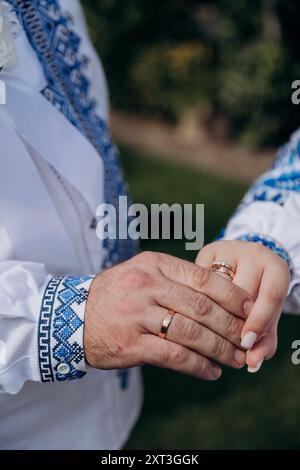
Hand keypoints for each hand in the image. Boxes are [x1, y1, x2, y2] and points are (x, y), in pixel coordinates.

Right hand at [84, 251, 252, 379]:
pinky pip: (173, 356)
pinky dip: (197, 366)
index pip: (203, 278)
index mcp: (154, 264)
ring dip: (219, 349)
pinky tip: (211, 372)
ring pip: (191, 333)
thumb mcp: (142, 273)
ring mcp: (137, 314)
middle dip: (231, 326)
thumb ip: (176, 279)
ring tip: (235, 359)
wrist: (74, 316)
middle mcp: (146, 285)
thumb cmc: (117, 293)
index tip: (249, 309)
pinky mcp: (130, 343)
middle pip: (202, 307)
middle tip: (247, 339)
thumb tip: (220, 294)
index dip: (232, 295)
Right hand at [196, 240, 290, 371]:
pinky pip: (198, 284)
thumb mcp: (266, 315)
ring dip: (211, 318)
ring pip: (215, 289)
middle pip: (240, 294)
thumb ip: (264, 340)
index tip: (246, 344)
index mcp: (275, 266)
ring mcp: (226, 251)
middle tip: (225, 347)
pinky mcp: (204, 253)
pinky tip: (196, 321)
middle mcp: (252, 253)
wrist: (241, 266)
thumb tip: (252, 363)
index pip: (270, 295)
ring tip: (210, 339)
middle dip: (232, 324)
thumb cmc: (258, 296)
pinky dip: (197, 306)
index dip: (259, 322)